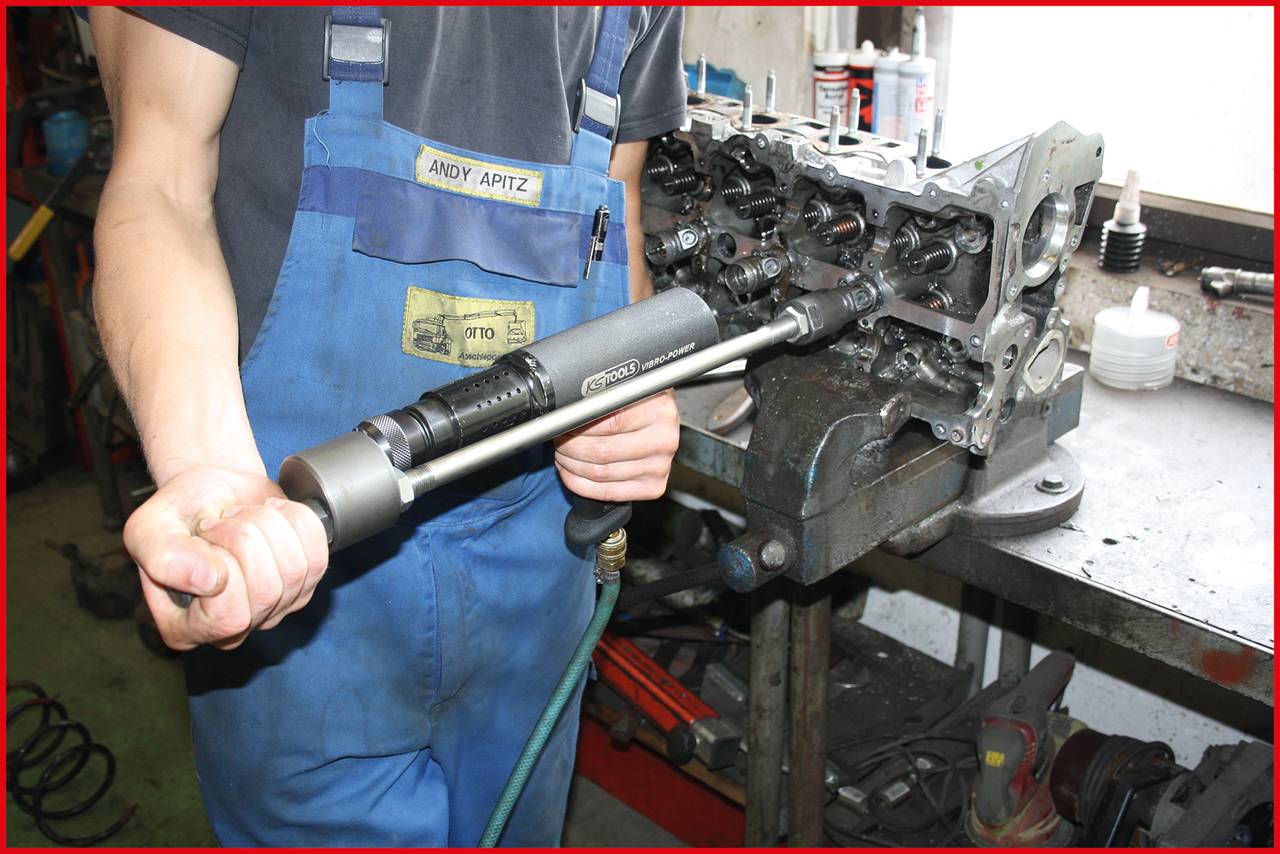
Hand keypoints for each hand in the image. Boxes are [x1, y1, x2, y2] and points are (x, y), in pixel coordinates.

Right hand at [123, 464, 328, 650]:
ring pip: (296, 570)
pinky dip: (296, 520)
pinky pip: (318, 554)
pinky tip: (272, 515)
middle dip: (247, 535)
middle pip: (267, 591)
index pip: (228, 617)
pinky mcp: (303, 585)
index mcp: (185, 628)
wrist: (212, 490)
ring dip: (270, 524)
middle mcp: (232, 630)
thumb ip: (163, 558)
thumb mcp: (148, 528)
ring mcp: (273, 610)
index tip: (204, 534)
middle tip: (225, 518)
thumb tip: (209, 580)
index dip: (225, 565)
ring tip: (245, 515)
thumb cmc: (179, 512)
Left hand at [553, 390, 679, 501]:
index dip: (577, 426)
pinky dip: (580, 484)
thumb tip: (569, 408)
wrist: (663, 419)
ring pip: (600, 473)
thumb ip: (605, 395)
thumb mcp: (629, 385)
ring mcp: (660, 467)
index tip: (561, 423)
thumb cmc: (642, 401)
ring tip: (563, 452)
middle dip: (569, 446)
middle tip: (559, 437)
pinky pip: (607, 492)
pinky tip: (572, 472)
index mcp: (659, 409)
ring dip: (571, 464)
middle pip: (601, 451)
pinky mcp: (654, 487)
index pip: (608, 423)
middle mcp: (664, 440)